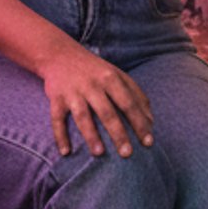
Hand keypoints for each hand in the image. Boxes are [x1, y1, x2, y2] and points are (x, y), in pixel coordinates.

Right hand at [40, 46, 156, 158]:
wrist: (60, 54)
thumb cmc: (95, 70)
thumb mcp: (117, 75)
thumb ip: (135, 94)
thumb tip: (151, 120)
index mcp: (112, 79)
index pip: (129, 103)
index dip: (140, 122)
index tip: (148, 141)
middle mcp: (93, 85)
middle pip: (108, 112)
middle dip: (118, 134)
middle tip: (128, 154)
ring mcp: (74, 92)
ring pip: (83, 116)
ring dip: (91, 136)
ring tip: (99, 154)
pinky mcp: (56, 98)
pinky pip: (57, 119)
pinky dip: (60, 136)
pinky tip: (66, 152)